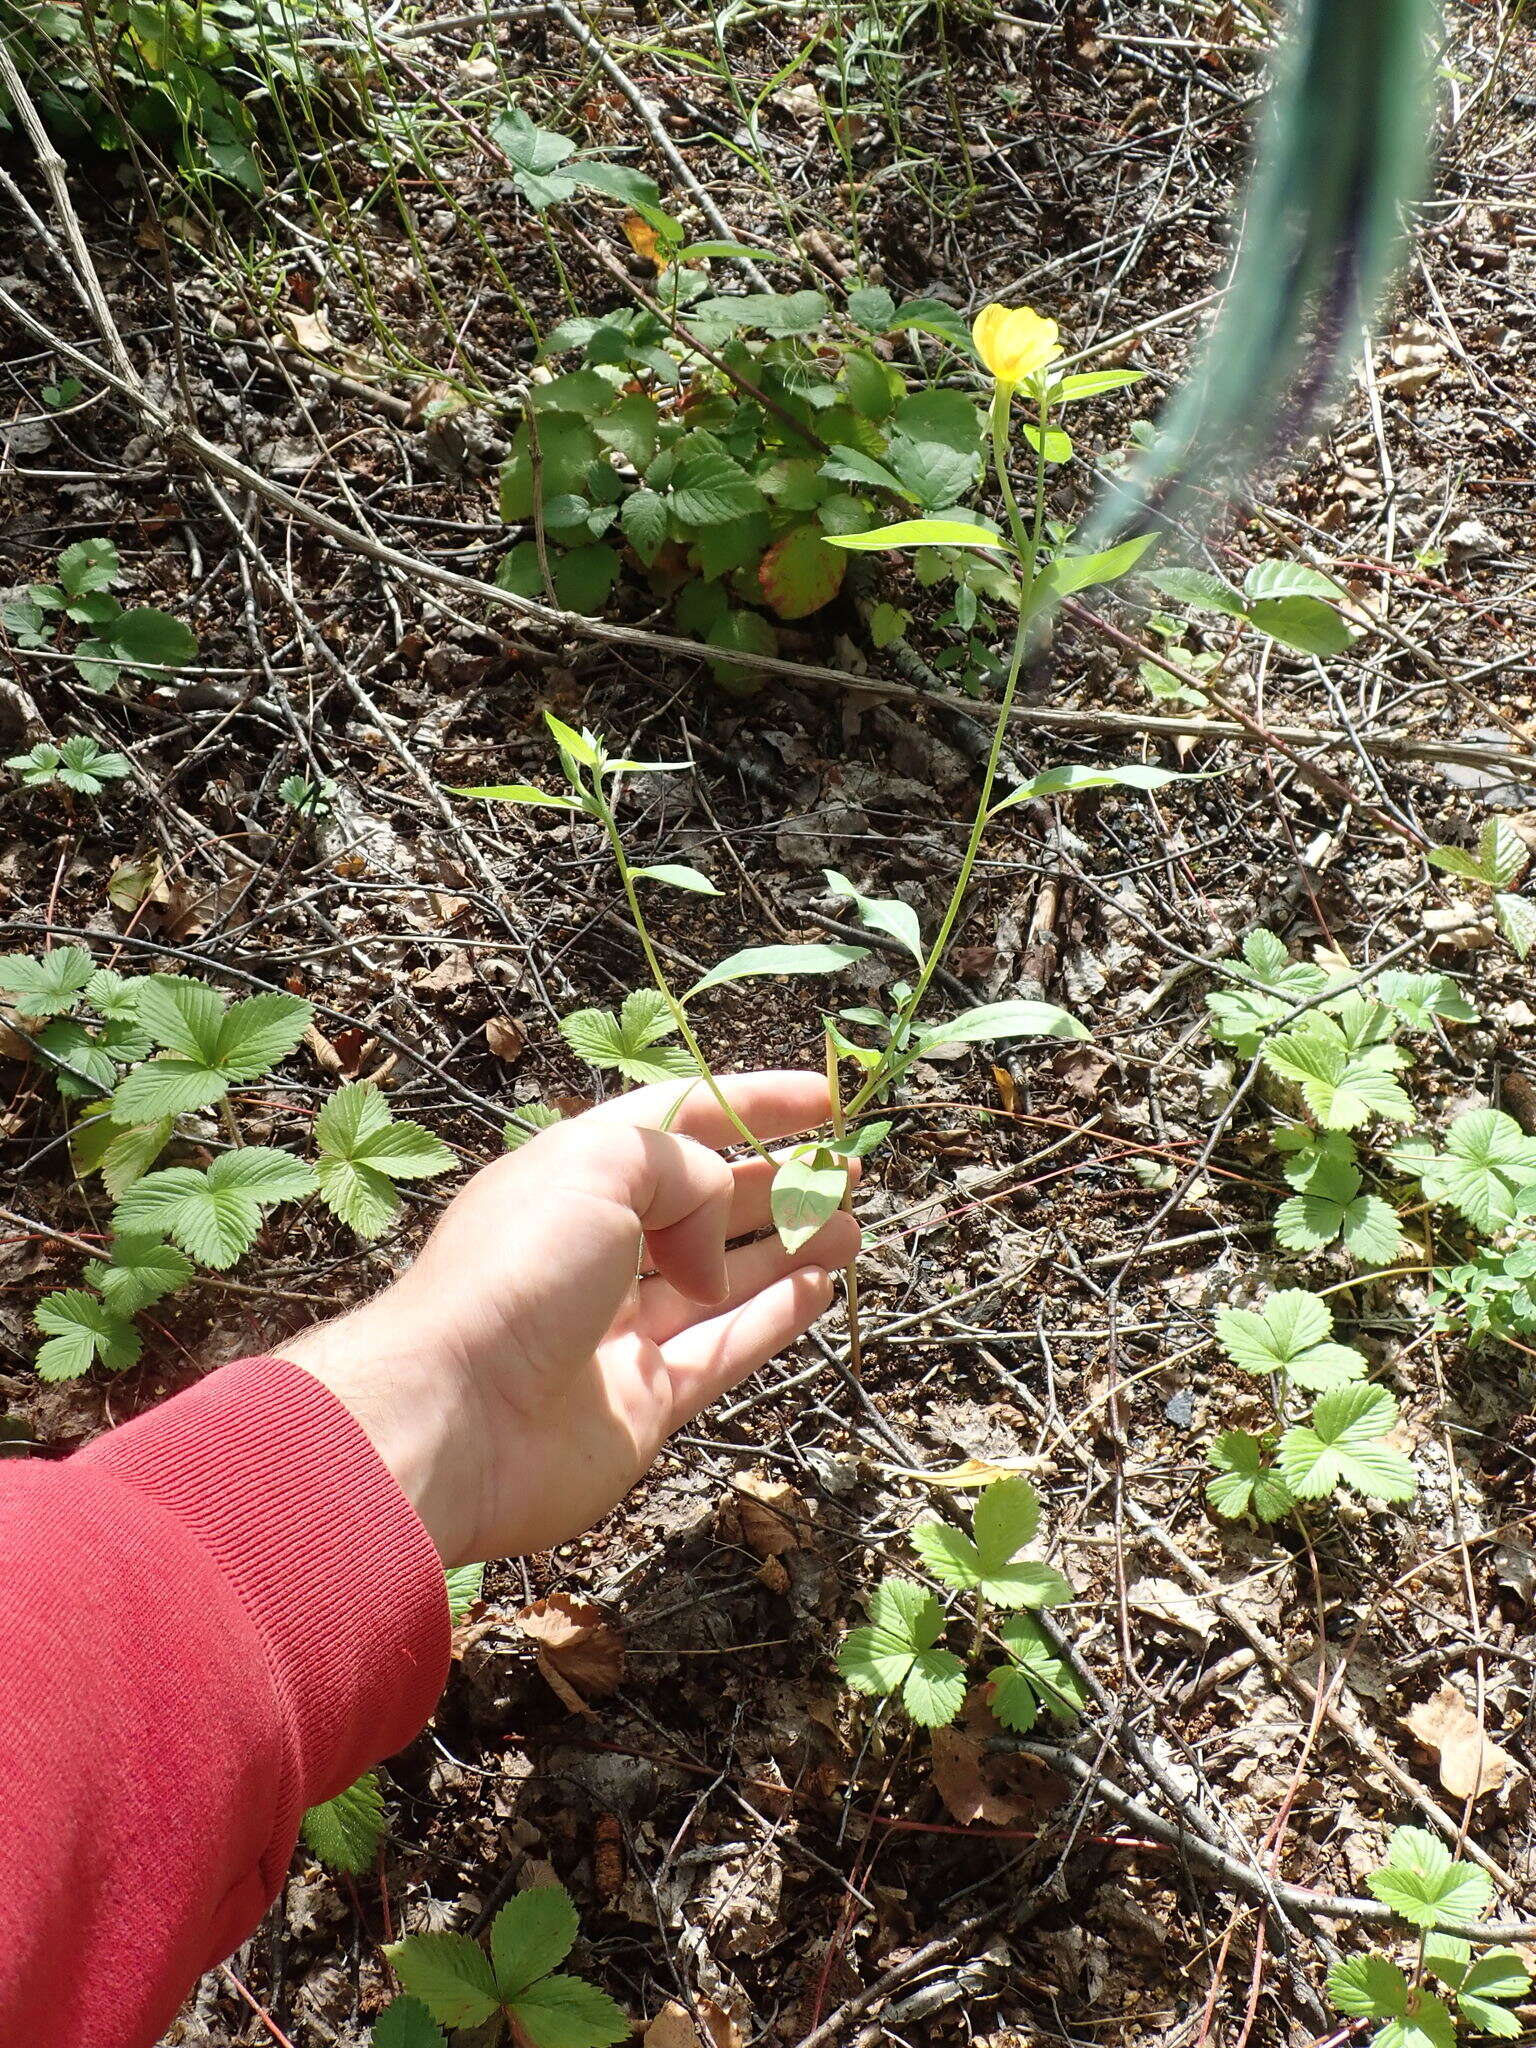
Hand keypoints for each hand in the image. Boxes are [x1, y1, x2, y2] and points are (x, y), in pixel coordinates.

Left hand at [282, 1070, 857, 1564]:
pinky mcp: (642, 1404)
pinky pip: (722, 1349)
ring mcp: (618, 1332)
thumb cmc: (514, 1274)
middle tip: (848, 1173)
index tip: (823, 1099)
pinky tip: (819, 1289)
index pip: (675, 1123)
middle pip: (701, 1204)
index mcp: (571, 1177)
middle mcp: (593, 1250)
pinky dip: (774, 1318)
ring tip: (851, 1229)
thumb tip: (715, 1241)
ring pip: (721, 1280)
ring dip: (787, 1250)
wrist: (453, 1417)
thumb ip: (684, 1173)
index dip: (750, 1104)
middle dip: (775, 1183)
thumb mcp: (598, 1169)